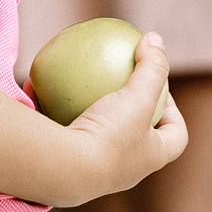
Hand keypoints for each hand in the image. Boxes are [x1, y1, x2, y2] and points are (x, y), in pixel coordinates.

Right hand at [63, 33, 187, 201]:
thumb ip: (151, 67)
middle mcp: (125, 170)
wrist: (63, 171)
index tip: (159, 88)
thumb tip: (155, 39)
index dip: (173, 113)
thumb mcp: (139, 95)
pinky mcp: (64, 166)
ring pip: (94, 136)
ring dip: (87, 112)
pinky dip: (49, 112)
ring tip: (76, 87)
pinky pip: (58, 133)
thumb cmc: (110, 136)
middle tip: (119, 83)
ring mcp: (94, 171)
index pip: (175, 136)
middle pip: (135, 138)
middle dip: (129, 113)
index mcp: (151, 159)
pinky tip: (36, 88)